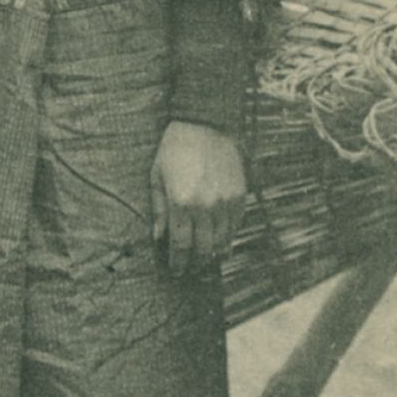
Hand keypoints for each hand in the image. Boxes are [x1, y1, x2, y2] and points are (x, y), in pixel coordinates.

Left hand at [149, 120, 245, 274]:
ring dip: (214, 255)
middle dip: (196, 263)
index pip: (180, 244)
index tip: (176, 271)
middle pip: (203, 248)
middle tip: (191, 270)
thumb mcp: (156, 178)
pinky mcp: (240, 195)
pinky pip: (235, 226)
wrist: (205, 125)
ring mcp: (225, 202)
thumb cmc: (174, 150)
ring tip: (207, 262)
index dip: (178, 262)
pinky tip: (222, 244)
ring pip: (222, 241)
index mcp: (181, 202)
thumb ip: (159, 210)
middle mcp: (205, 206)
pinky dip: (228, 238)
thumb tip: (158, 239)